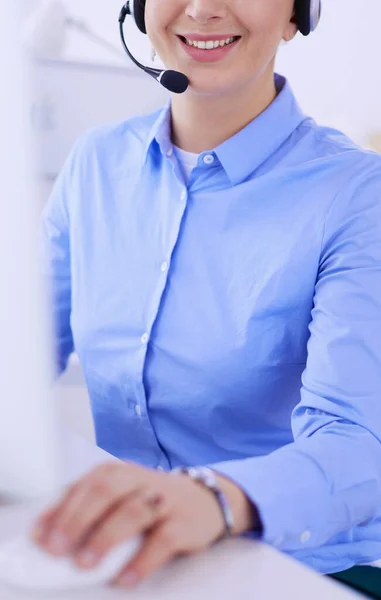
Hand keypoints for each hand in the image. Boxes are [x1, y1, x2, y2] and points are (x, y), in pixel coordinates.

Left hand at [32, 462, 254, 587]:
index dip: (60, 510)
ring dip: (106, 537)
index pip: (85, 485)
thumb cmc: (149, 500)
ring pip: (133, 512)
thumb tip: (45, 535)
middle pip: (106, 490)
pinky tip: (124, 578)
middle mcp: (140, 480)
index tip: (39, 538)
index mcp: (119, 471)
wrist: (203, 498)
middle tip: (57, 549)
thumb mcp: (119, 495)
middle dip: (78, 519)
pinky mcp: (185, 523)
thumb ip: (86, 508)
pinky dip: (142, 560)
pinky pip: (163, 541)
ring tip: (85, 564)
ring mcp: (164, 500)